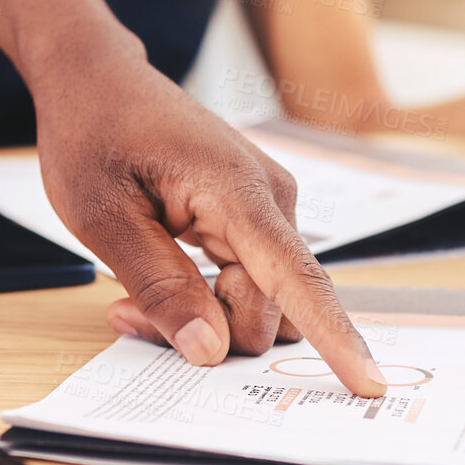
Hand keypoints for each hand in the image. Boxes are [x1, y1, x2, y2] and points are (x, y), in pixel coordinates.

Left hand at [29, 37, 384, 396]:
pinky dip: (203, 297)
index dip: (335, 339)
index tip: (370, 385)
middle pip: (269, 310)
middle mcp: (272, 200)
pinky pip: (246, 283)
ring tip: (132, 293)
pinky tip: (153, 278)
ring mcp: (268, 209)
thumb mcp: (104, 218)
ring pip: (256, 304)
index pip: (298, 279)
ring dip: (201, 316)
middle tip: (128, 311)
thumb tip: (210, 349)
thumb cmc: (95, 134)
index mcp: (238, 192)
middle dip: (207, 330)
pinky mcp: (255, 218)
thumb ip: (160, 286)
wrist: (98, 79)